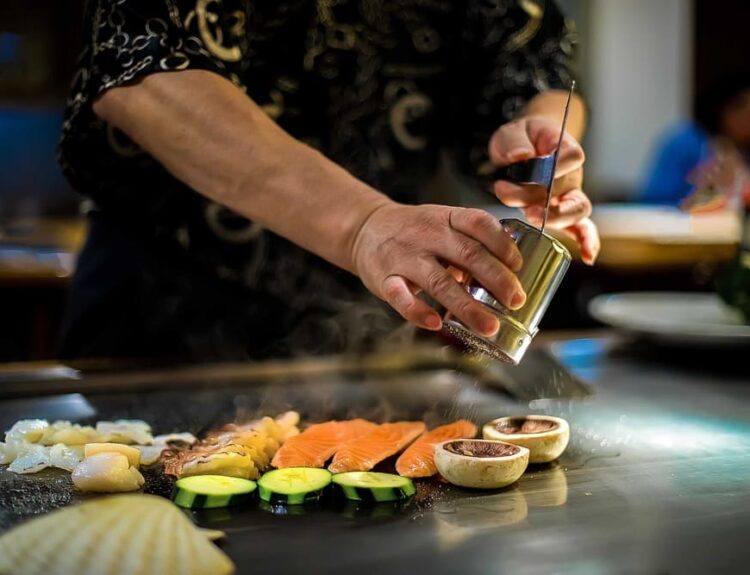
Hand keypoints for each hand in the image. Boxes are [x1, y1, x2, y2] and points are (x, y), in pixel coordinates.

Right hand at [351, 203, 525, 334]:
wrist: (365, 228)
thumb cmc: (414, 231)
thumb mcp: (442, 222)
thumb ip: (471, 242)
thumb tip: (510, 269)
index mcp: (445, 218)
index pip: (478, 223)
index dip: (502, 244)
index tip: (519, 266)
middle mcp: (427, 234)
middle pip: (467, 254)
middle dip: (496, 279)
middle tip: (516, 301)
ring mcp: (405, 257)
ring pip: (440, 282)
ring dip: (467, 307)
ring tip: (489, 326)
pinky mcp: (384, 278)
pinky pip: (401, 297)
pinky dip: (418, 311)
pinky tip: (435, 323)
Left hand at [489, 116, 599, 263]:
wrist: (522, 146)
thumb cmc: (520, 139)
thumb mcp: (511, 133)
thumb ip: (514, 142)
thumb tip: (520, 156)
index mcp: (563, 148)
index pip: (572, 156)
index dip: (558, 164)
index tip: (536, 166)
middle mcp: (570, 174)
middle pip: (569, 189)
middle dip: (549, 203)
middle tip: (529, 209)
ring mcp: (568, 195)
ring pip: (576, 212)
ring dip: (558, 220)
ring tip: (534, 219)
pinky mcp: (561, 212)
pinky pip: (580, 228)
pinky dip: (586, 242)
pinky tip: (588, 257)